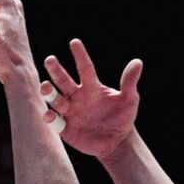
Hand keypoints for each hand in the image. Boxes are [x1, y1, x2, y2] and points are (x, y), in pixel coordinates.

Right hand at [40, 39, 142, 162]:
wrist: (117, 141)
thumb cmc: (123, 117)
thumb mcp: (130, 99)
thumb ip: (129, 82)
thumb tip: (137, 62)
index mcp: (92, 87)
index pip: (84, 68)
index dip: (80, 55)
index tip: (74, 42)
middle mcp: (77, 97)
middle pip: (63, 81)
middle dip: (56, 70)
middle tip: (50, 59)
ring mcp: (70, 112)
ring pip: (55, 99)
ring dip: (49, 92)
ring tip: (45, 85)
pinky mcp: (65, 128)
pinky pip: (55, 121)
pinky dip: (50, 117)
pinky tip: (49, 114)